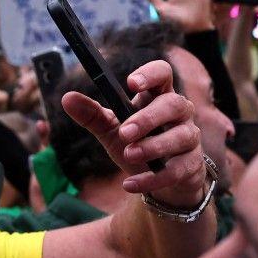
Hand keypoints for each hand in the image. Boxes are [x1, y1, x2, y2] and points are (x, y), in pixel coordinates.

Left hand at [61, 59, 206, 204]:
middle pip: (173, 104)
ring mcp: (189, 138)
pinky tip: (129, 184)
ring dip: (153, 146)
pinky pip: (176, 170)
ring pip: (180, 136)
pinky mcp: (190, 166)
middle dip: (148, 118)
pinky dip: (152, 179)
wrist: (159, 182)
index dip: (150, 74)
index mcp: (158, 97)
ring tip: (128, 154)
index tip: (130, 83)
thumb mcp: (111, 130)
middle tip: (125, 132)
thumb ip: (92, 115)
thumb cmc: (137, 146)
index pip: (162, 74)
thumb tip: (67, 98)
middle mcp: (179, 114)